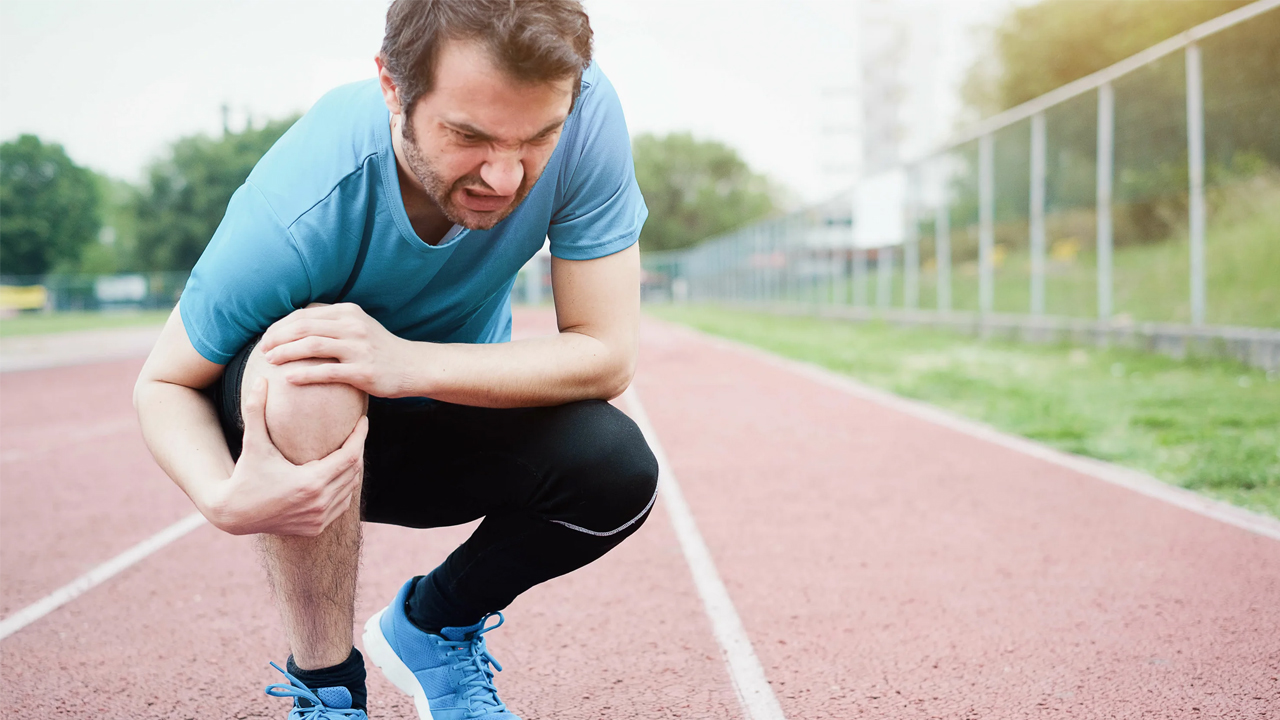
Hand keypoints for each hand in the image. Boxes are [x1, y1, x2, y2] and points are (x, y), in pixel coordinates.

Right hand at [203, 376, 367, 536]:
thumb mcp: (252, 443)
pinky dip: (343, 488)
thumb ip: (256, 409)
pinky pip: (342, 504)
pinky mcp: (316, 528)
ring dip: (352, 468)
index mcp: (310, 482)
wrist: (234, 513)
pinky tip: (337, 473)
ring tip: (348, 448)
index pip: (351, 455)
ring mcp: (319, 519)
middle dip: (357, 449)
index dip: (360, 436)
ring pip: (350, 488)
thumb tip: (261, 378)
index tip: (363, 420)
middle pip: (354, 470)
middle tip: (356, 431)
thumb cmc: (246, 474)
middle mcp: (319, 503)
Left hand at [260, 302, 413, 397]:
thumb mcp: (359, 327)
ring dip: (286, 352)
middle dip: (278, 338)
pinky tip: (289, 380)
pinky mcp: (363, 371)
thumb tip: (297, 326)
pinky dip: (305, 374)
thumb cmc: (381, 350)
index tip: (267, 337)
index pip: (305, 314)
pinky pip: (327, 372)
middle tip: (262, 349)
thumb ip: (333, 323)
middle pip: (304, 327)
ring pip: (312, 346)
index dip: (281, 325)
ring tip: (270, 361)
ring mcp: (359, 348)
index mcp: (348, 312)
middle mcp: (353, 326)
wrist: (413, 367)